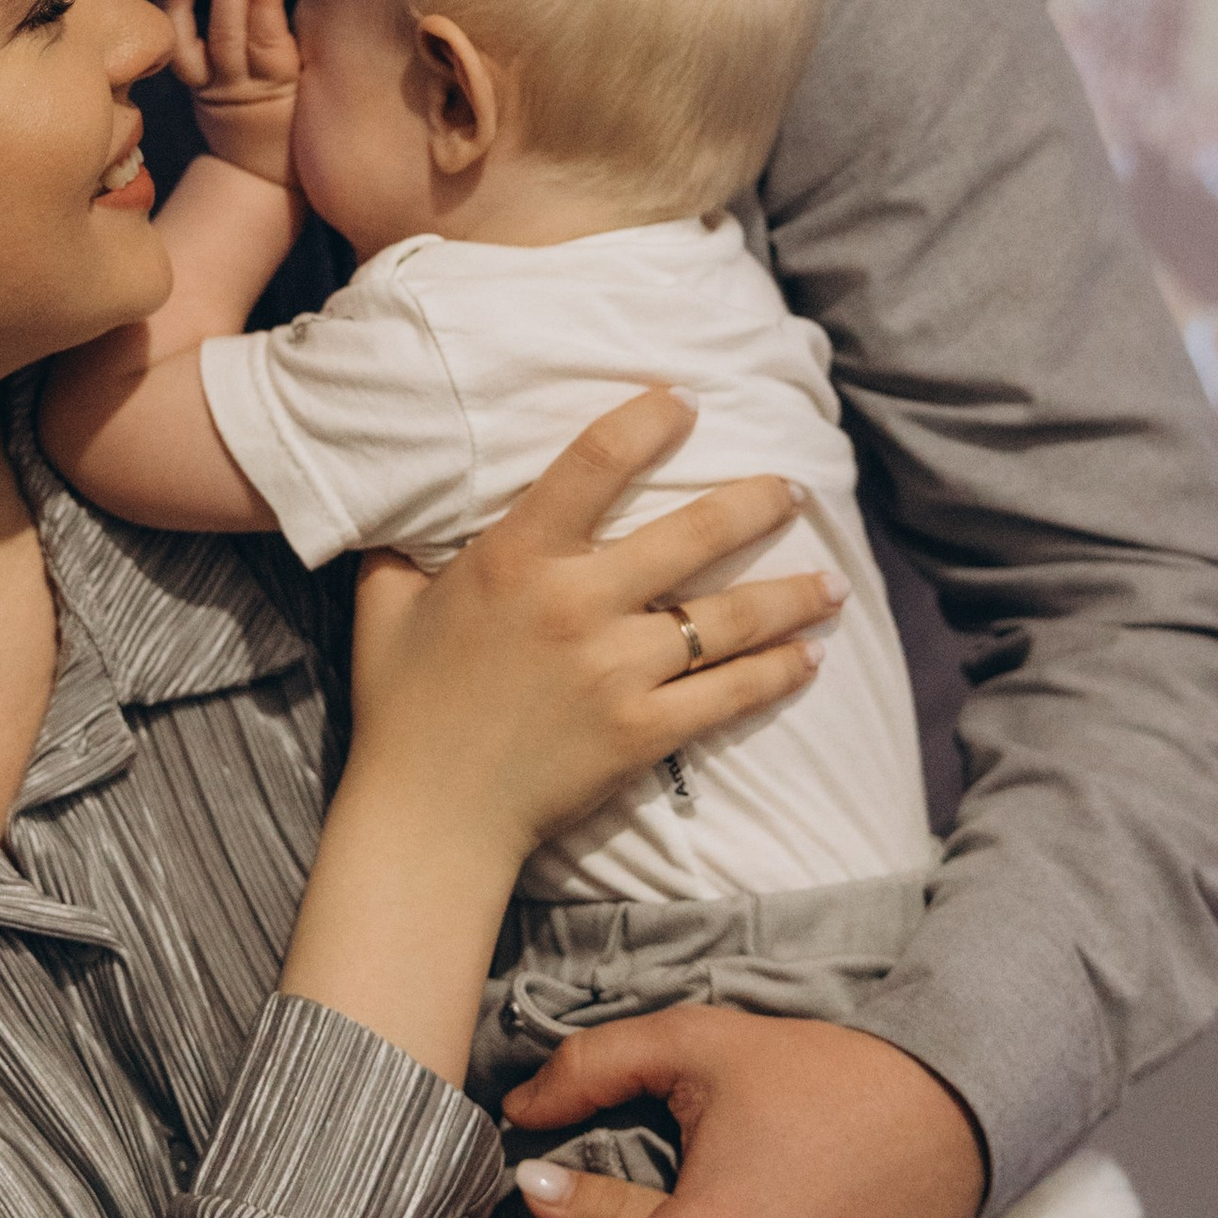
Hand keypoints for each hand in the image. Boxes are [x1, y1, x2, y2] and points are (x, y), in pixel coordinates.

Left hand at [160, 0, 299, 189]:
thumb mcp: (316, 88)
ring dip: (184, 3)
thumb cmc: (302, 120)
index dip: (266, 2)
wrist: (265, 173)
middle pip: (229, 37)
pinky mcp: (195, 90)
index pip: (270, 40)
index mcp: (281, 86)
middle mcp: (242, 89)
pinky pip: (175, 55)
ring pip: (190, 47)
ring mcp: (213, 90)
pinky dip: (170, 19)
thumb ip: (304, 45)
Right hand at [345, 391, 840, 871]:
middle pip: (696, 532)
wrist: (429, 815)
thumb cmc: (403, 704)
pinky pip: (731, 693)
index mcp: (517, 557)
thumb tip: (399, 493)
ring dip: (792, 594)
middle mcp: (578, 603)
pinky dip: (778, 673)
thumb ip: (400, 544)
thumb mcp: (386, 603)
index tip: (685, 402)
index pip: (596, 462)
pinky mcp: (644, 731)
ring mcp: (618, 670)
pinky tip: (809, 657)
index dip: (649, 421)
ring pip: (731, 617)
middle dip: (758, 503)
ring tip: (831, 582)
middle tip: (792, 490)